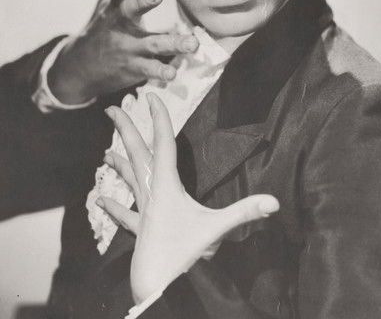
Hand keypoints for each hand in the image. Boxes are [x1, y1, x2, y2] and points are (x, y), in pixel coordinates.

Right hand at [48, 0, 197, 103]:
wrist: (80, 67)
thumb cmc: (104, 25)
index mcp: (115, 6)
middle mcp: (120, 25)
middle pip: (130, 10)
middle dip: (142, 1)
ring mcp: (127, 47)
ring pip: (152, 44)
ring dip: (172, 43)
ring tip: (192, 44)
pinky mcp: (134, 68)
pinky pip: (150, 70)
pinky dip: (162, 72)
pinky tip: (173, 73)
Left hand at [98, 94, 279, 303]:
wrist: (157, 287)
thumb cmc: (184, 255)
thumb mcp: (217, 230)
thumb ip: (245, 212)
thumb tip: (275, 202)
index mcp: (166, 185)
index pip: (163, 143)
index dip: (159, 117)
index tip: (151, 96)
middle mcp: (150, 193)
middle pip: (136, 154)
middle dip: (125, 130)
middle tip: (111, 110)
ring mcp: (142, 211)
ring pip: (128, 180)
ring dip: (118, 164)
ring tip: (105, 152)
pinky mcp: (140, 229)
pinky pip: (124, 215)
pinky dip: (113, 206)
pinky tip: (100, 201)